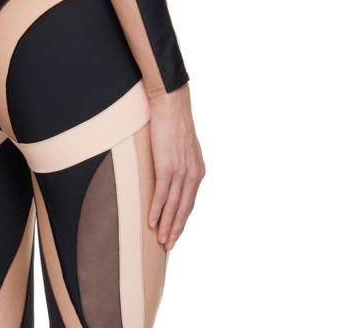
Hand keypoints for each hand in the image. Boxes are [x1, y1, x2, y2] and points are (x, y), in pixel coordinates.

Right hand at [147, 83, 204, 250]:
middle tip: (168, 246)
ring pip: (173, 206)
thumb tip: (170, 171)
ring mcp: (180, 171)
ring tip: (160, 241)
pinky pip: (161, 194)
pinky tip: (151, 222)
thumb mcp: (182, 146)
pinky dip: (157, 210)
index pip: (190, 201)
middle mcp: (192, 174)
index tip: (175, 233)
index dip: (182, 219)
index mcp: (197, 170)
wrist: (171, 102)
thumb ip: (180, 161)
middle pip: (184, 209)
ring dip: (166, 225)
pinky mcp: (166, 166)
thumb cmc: (173, 120)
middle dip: (176, 229)